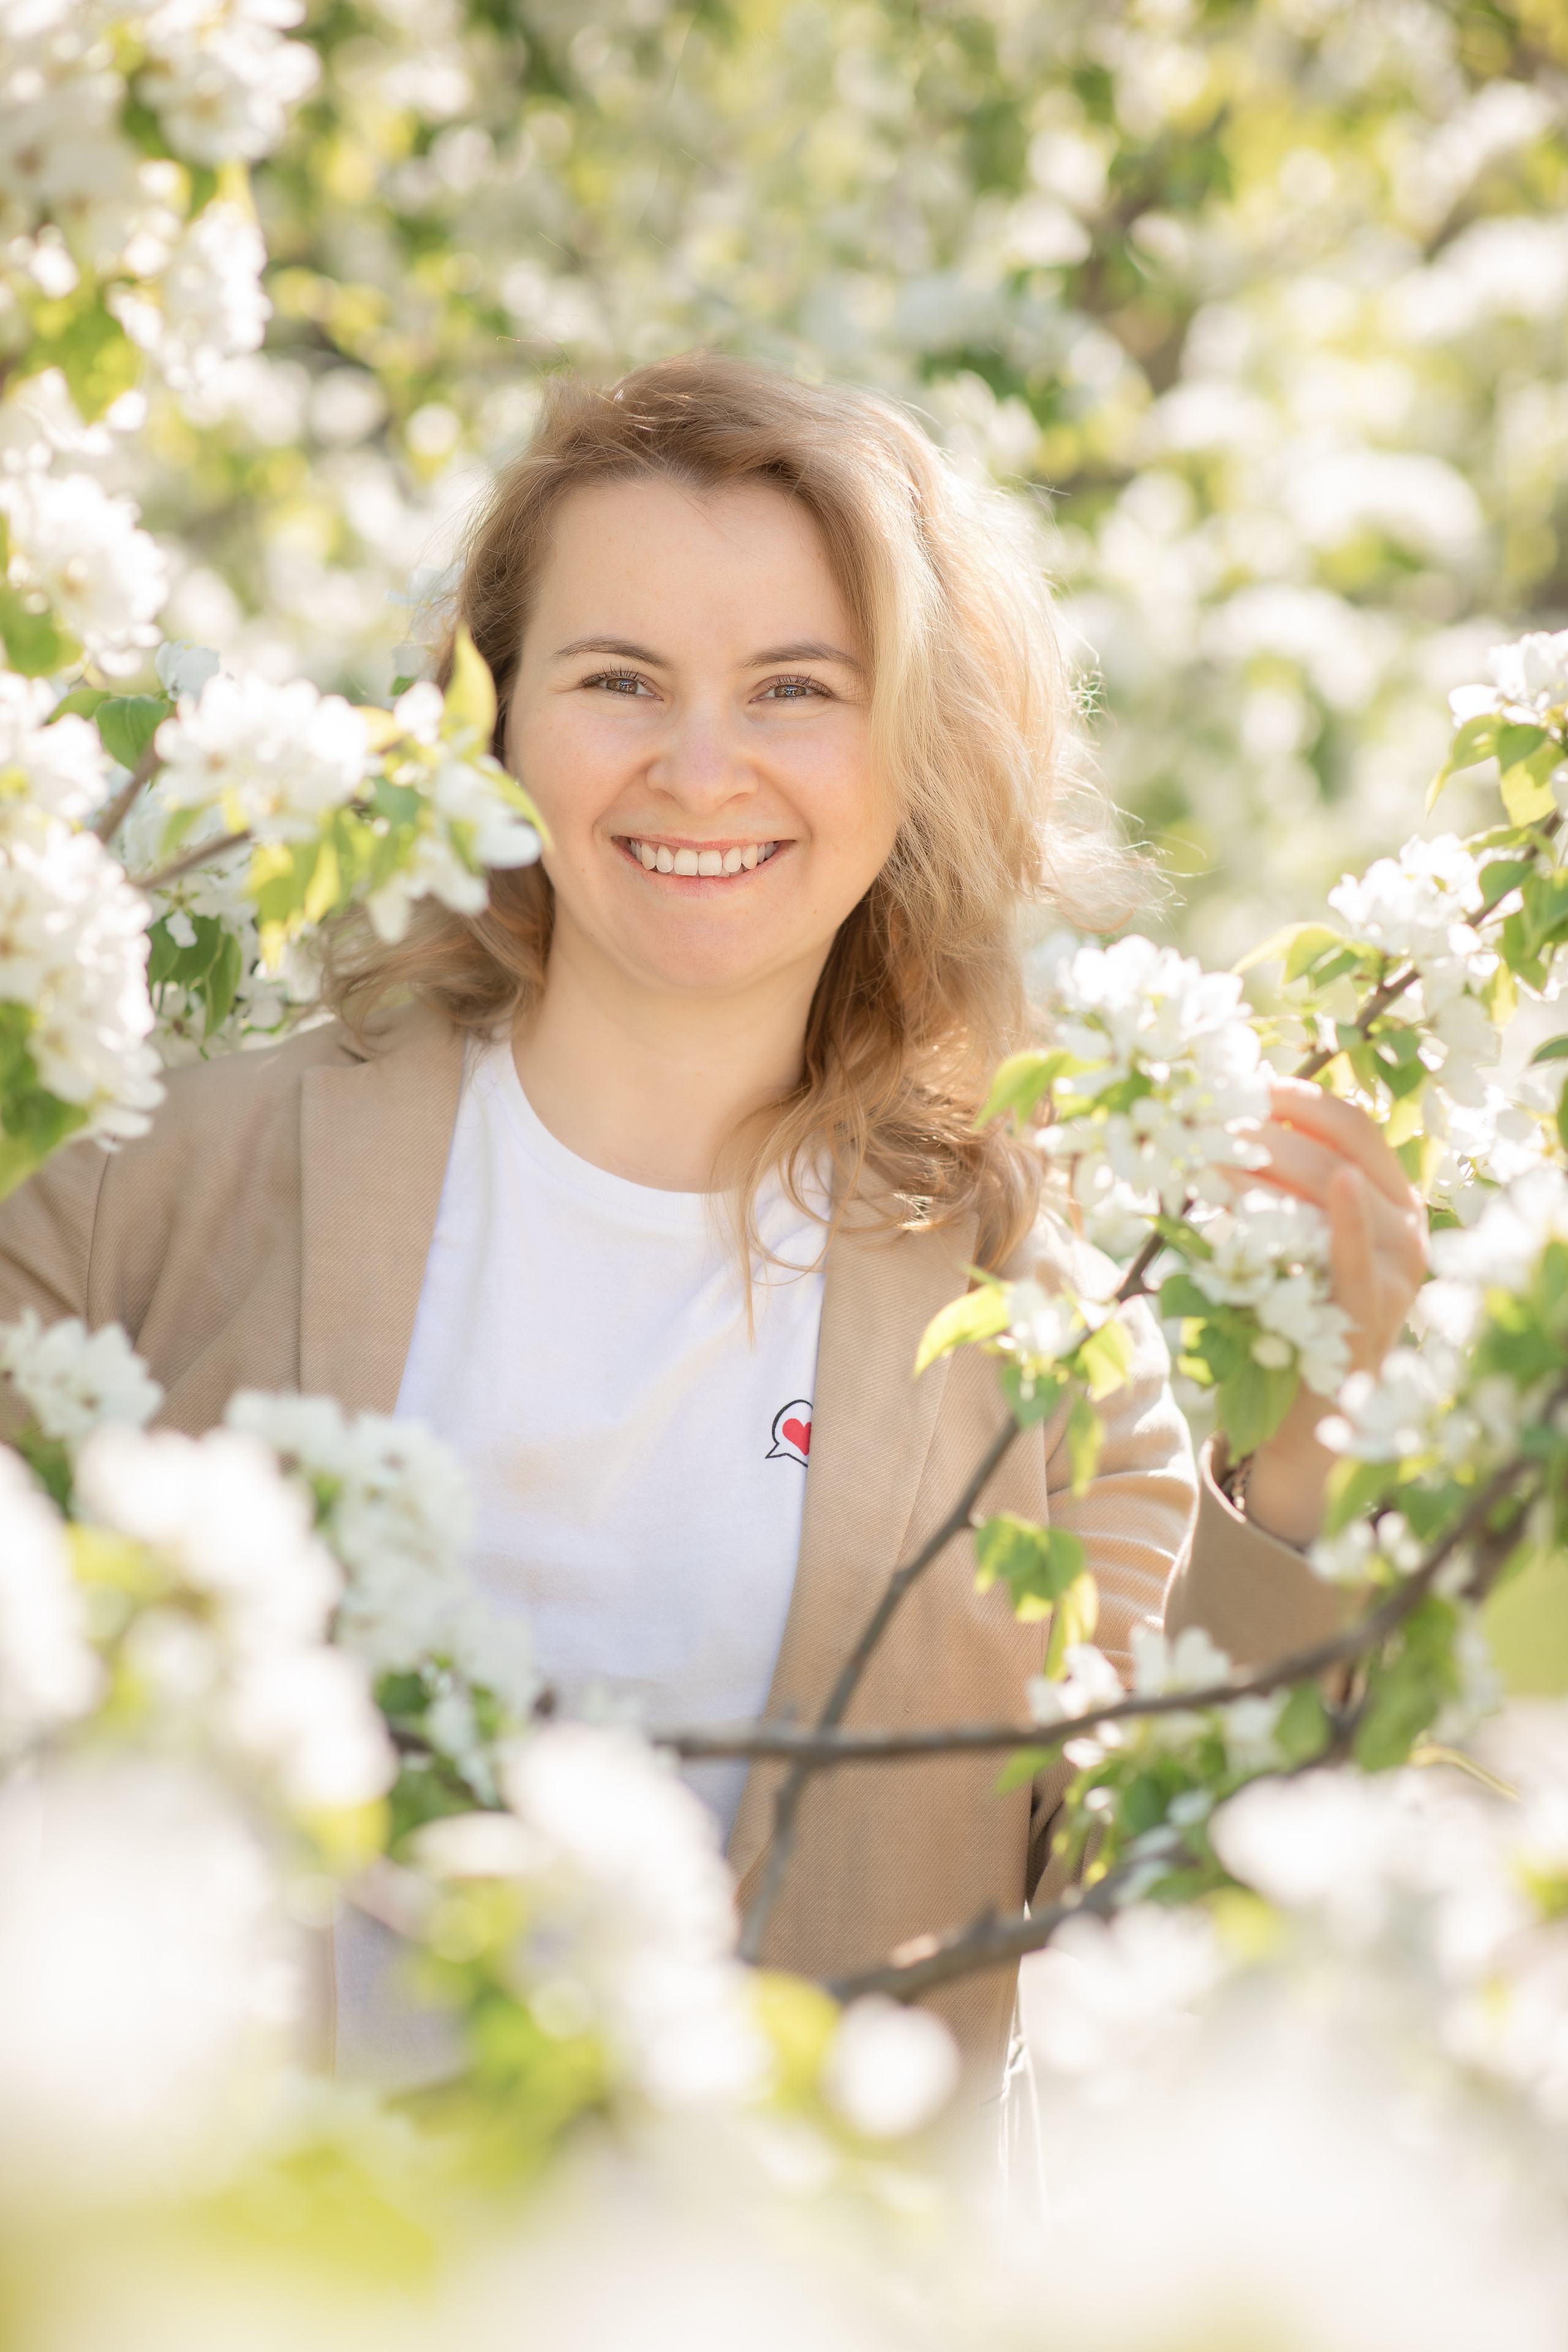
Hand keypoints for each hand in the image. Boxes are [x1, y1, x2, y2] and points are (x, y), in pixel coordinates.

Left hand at [1234, 1078, 1428, 1547]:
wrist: (1305, 1420)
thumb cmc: (1289, 1321)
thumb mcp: (1285, 1246)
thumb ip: (1271, 1191)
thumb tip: (1209, 1128)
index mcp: (1390, 1197)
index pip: (1351, 1123)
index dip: (1297, 1096)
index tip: (1238, 1081)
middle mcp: (1407, 1225)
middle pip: (1336, 1151)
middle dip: (1267, 1130)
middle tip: (1205, 1119)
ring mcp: (1398, 1270)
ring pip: (1336, 1194)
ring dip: (1268, 1166)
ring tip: (1208, 1155)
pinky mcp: (1375, 1314)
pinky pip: (1360, 1257)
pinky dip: (1350, 1220)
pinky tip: (1339, 1187)